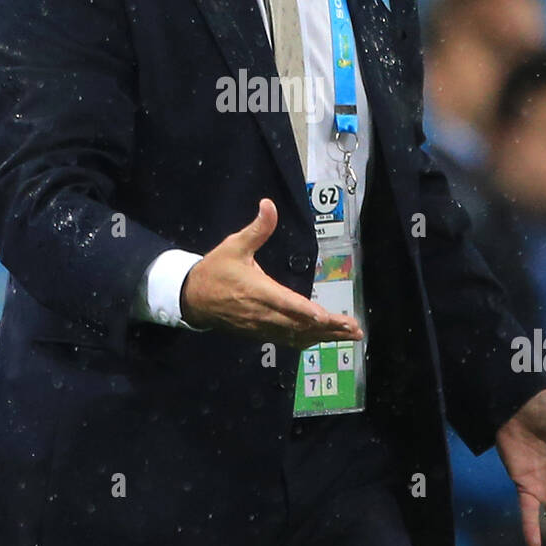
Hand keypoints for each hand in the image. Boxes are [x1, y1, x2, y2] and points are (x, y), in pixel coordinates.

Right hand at [180, 197, 362, 350]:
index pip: (285, 303)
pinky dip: (308, 340)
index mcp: (257, 291)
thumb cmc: (216, 270)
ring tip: (349, 335)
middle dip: (328, 328)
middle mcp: (262, 313)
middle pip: (299, 324)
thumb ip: (257, 229)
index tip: (325, 317)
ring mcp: (262, 326)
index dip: (305, 311)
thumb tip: (269, 204)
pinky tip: (325, 339)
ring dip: (324, 337)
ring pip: (297, 335)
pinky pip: (288, 340)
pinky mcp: (260, 333)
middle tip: (353, 329)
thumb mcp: (234, 245)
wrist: (193, 298)